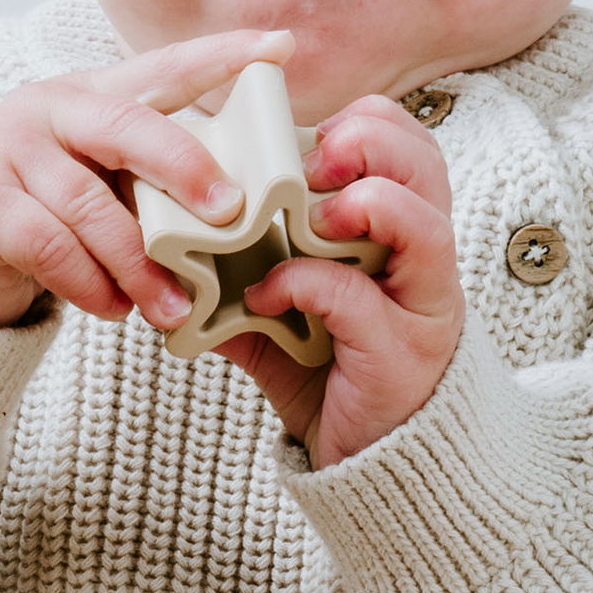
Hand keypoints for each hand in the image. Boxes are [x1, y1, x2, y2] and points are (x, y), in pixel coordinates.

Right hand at [0, 28, 300, 330]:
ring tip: (172, 305)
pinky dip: (87, 281)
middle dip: (185, 167)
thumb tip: (236, 219)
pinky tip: (112, 308)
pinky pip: (47, 244)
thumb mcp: (100, 182)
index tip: (280, 47)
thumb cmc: (46, 213)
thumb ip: (149, 184)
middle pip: (127, 126)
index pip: (163, 68)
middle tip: (231, 213)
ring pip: (90, 204)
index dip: (222, 56)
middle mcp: (48, 108)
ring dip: (138, 263)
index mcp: (92, 95)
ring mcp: (7, 150)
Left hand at [224, 96, 462, 466]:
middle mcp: (426, 264)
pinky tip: (265, 296)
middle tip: (314, 157)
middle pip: (427, 168)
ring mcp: (423, 310)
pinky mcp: (403, 357)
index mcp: (404, 235)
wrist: (374, 467)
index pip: (410, 147)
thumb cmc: (333, 375)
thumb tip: (165, 238)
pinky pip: (360, 302)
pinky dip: (305, 285)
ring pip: (424, 229)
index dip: (366, 125)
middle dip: (369, 144)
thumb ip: (240, 269)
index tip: (309, 135)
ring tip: (312, 214)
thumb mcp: (282, 309)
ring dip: (364, 205)